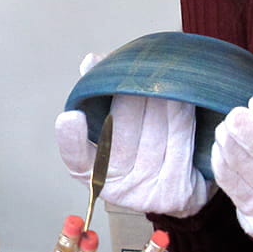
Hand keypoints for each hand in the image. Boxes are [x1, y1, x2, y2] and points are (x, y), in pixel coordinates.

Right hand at [55, 53, 208, 217]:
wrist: (182, 187)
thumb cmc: (145, 147)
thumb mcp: (119, 126)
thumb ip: (104, 97)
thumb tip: (93, 60)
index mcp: (94, 172)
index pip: (77, 157)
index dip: (72, 139)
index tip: (70, 116)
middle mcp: (118, 185)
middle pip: (122, 134)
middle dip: (129, 96)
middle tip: (138, 70)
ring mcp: (147, 190)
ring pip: (153, 133)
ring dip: (159, 99)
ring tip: (163, 74)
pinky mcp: (176, 188)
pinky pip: (179, 138)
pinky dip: (180, 113)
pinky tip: (181, 94)